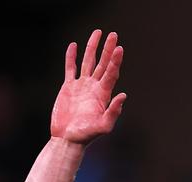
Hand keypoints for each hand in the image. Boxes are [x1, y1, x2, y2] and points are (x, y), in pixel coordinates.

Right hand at [50, 29, 125, 144]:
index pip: (111, 73)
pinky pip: (70, 69)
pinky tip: (73, 46)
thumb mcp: (103, 127)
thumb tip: (123, 95)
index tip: (119, 48)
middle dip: (107, 49)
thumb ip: (113, 112)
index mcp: (103, 94)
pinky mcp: (68, 88)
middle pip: (102, 64)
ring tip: (98, 32)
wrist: (67, 139)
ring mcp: (81, 86)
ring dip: (92, 48)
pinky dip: (71, 57)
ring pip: (87, 62)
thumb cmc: (86, 136)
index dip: (115, 61)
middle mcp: (94, 87)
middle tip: (113, 34)